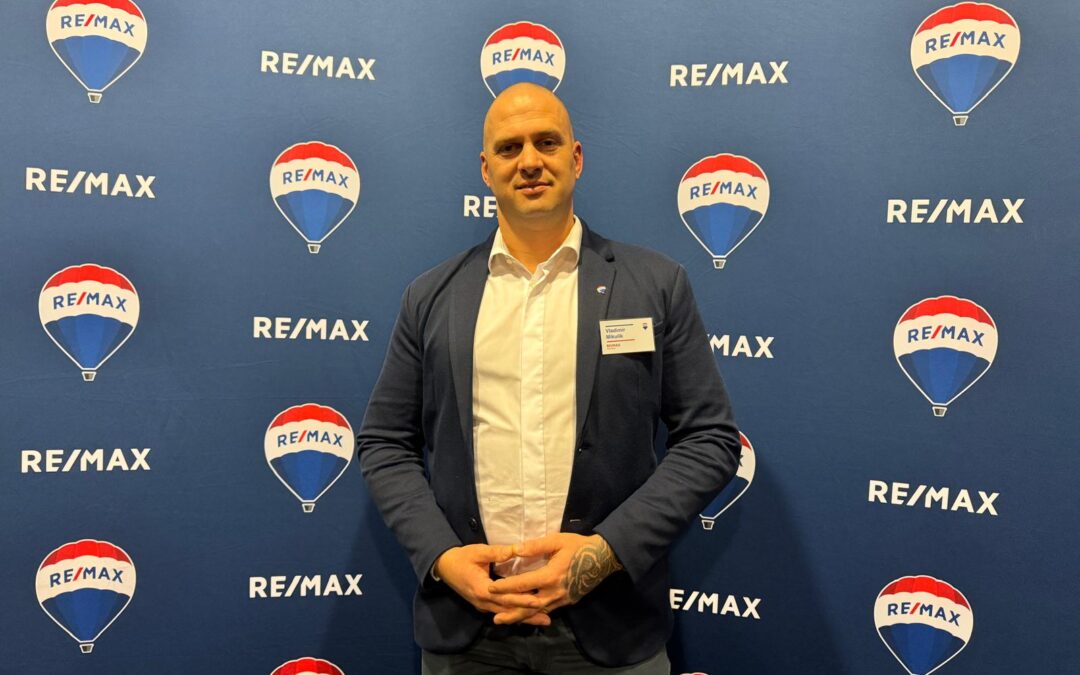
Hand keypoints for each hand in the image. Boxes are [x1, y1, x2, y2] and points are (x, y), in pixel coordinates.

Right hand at [433, 544, 548, 623]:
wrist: (444, 566)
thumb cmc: (462, 557)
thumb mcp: (478, 551)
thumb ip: (497, 552)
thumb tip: (517, 549)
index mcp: (482, 589)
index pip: (505, 597)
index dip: (521, 600)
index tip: (538, 601)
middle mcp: (483, 602)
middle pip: (508, 611)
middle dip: (528, 615)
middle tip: (547, 618)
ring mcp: (482, 606)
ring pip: (506, 614)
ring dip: (524, 618)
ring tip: (543, 620)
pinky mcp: (483, 605)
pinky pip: (501, 612)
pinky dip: (515, 615)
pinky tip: (528, 616)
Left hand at [486, 533, 622, 624]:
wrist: (603, 558)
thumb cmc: (578, 546)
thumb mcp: (557, 541)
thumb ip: (536, 546)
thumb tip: (515, 550)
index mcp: (551, 575)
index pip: (523, 584)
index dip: (506, 586)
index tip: (491, 588)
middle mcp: (555, 591)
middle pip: (528, 606)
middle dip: (511, 612)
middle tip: (494, 618)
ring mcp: (562, 599)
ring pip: (537, 611)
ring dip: (521, 617)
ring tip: (505, 620)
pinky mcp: (567, 602)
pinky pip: (548, 610)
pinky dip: (534, 614)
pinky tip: (526, 616)